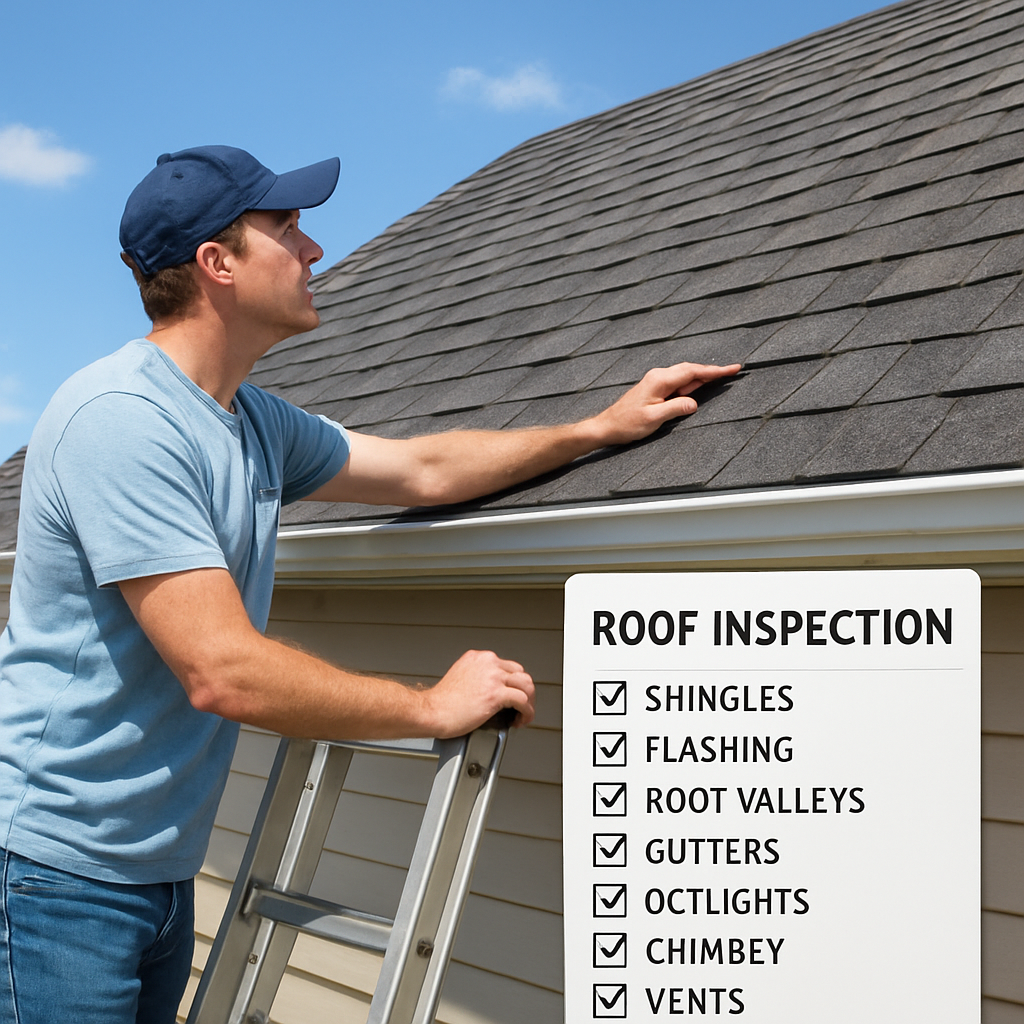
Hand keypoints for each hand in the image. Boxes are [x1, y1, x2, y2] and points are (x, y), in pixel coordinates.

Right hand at [425, 649, 535, 736]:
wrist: (431, 711)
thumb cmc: (441, 702)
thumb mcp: (461, 677)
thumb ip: (478, 678)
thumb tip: (491, 691)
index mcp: (479, 657)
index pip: (508, 667)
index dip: (513, 685)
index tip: (511, 698)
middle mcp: (488, 663)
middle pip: (521, 674)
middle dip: (525, 692)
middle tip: (520, 708)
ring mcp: (493, 677)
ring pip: (526, 685)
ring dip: (529, 702)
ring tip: (523, 715)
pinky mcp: (495, 694)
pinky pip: (523, 701)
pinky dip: (527, 712)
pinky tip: (521, 720)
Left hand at [590, 361, 740, 445]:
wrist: (608, 426)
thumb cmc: (627, 424)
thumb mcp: (654, 419)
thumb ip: (676, 408)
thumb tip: (694, 404)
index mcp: (660, 380)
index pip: (693, 372)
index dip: (714, 371)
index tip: (732, 369)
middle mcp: (658, 376)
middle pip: (691, 370)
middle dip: (712, 371)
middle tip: (732, 371)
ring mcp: (656, 381)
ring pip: (685, 375)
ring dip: (702, 376)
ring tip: (722, 377)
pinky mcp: (655, 388)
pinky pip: (677, 382)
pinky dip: (691, 382)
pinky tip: (699, 385)